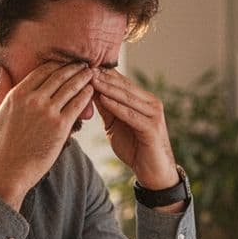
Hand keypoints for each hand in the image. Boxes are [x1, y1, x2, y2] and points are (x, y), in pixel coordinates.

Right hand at [0, 61, 94, 209]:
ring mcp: (47, 112)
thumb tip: (0, 69)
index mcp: (17, 94)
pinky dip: (86, 95)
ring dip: (83, 78)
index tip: (66, 63)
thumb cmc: (0, 145)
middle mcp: (33, 99)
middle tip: (84, 64)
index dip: (57, 64)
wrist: (8, 171)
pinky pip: (77, 104)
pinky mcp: (60, 126)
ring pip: (71, 87)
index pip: (42, 70)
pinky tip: (92, 90)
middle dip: (74, 68)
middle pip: (59, 76)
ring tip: (91, 73)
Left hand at [91, 69, 178, 190]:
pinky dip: (116, 106)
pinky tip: (103, 99)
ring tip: (90, 79)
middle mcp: (151, 103)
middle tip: (84, 67)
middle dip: (103, 77)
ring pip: (127, 97)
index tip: (83, 66)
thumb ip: (106, 109)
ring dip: (107, 88)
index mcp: (143, 100)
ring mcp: (153, 114)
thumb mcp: (115, 125)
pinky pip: (131, 114)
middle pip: (124, 86)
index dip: (103, 74)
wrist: (153, 172)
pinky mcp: (152, 127)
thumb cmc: (135, 148)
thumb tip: (89, 92)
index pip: (121, 82)